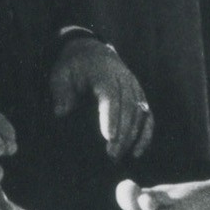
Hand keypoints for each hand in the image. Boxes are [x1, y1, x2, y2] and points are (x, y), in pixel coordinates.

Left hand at [48, 36, 152, 158]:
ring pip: (141, 113)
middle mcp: (124, 79)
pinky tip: (137, 152)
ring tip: (119, 157)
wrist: (91, 52)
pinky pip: (148, 116)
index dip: (111, 116)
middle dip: (122, 133)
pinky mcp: (140, 96)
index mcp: (104, 72)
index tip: (108, 138)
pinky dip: (145, 134)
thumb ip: (61, 92)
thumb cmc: (73, 68)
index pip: (111, 95)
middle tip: (112, 156)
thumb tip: (61, 112)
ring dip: (133, 137)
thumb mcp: (61, 75)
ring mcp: (135, 87)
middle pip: (129, 107)